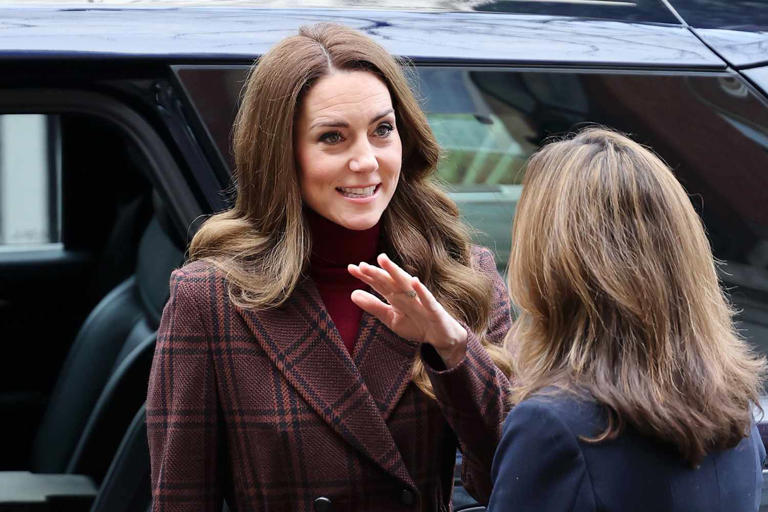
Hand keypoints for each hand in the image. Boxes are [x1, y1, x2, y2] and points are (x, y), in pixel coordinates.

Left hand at [348, 253, 467, 367]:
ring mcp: (421, 300)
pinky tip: (414, 281)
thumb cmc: (416, 324)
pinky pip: (427, 299)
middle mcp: (407, 294)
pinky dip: (421, 291)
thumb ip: (373, 306)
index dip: (366, 276)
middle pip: (389, 281)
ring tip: (383, 260)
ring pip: (406, 284)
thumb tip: (352, 293)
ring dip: (395, 272)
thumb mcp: (391, 318)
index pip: (379, 284)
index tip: (351, 268)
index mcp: (396, 296)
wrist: (440, 337)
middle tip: (362, 265)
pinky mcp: (434, 309)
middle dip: (377, 272)